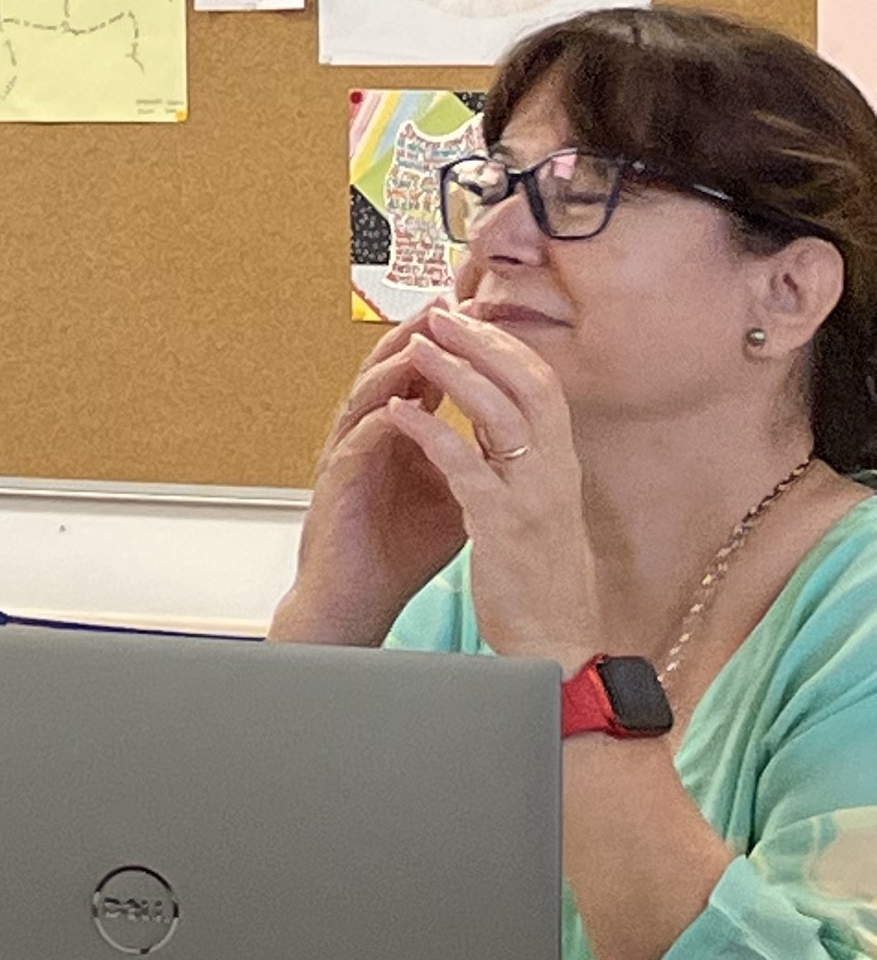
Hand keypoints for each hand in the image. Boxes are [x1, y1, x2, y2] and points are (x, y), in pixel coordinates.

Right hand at [280, 318, 472, 641]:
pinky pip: (358, 440)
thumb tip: (519, 435)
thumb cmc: (399, 547)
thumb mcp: (453, 494)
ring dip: (395, 365)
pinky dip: (379, 419)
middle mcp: (369, 432)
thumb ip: (472, 458)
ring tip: (421, 338)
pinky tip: (400, 405)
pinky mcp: (338, 480)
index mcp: (398, 433)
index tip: (479, 312)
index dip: (448, 341)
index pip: (422, 372)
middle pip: (390, 368)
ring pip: (368, 393)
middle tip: (445, 301)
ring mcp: (349, 453)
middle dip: (419, 333)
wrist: (359, 594)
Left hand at [386, 303, 602, 670]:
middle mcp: (554, 474)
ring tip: (418, 347)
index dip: (506, 345)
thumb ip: (523, 461)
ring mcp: (531, 498)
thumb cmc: (540, 577)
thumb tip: (500, 417)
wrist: (555, 645)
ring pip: (500, 416)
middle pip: (527, 385)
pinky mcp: (501, 527)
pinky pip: (465, 468)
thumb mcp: (538, 507)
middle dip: (483, 343)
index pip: (542, 385)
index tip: (469, 317)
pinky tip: (400, 413)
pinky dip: (431, 433)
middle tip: (441, 313)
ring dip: (457, 374)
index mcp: (560, 466)